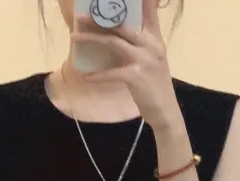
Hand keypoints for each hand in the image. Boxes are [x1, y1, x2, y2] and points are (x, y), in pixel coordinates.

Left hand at [78, 0, 181, 131]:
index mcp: (155, 38)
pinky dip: (98, 76)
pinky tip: (86, 77)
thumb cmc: (155, 85)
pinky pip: (112, 73)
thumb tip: (121, 33)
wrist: (165, 111)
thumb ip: (142, 43)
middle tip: (80, 17)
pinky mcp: (136, 77)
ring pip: (114, 43)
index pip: (148, 12)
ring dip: (92, 39)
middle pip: (121, 25)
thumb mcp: (153, 59)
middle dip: (99, 19)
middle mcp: (150, 45)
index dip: (139, 2)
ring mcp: (144, 60)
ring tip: (75, 38)